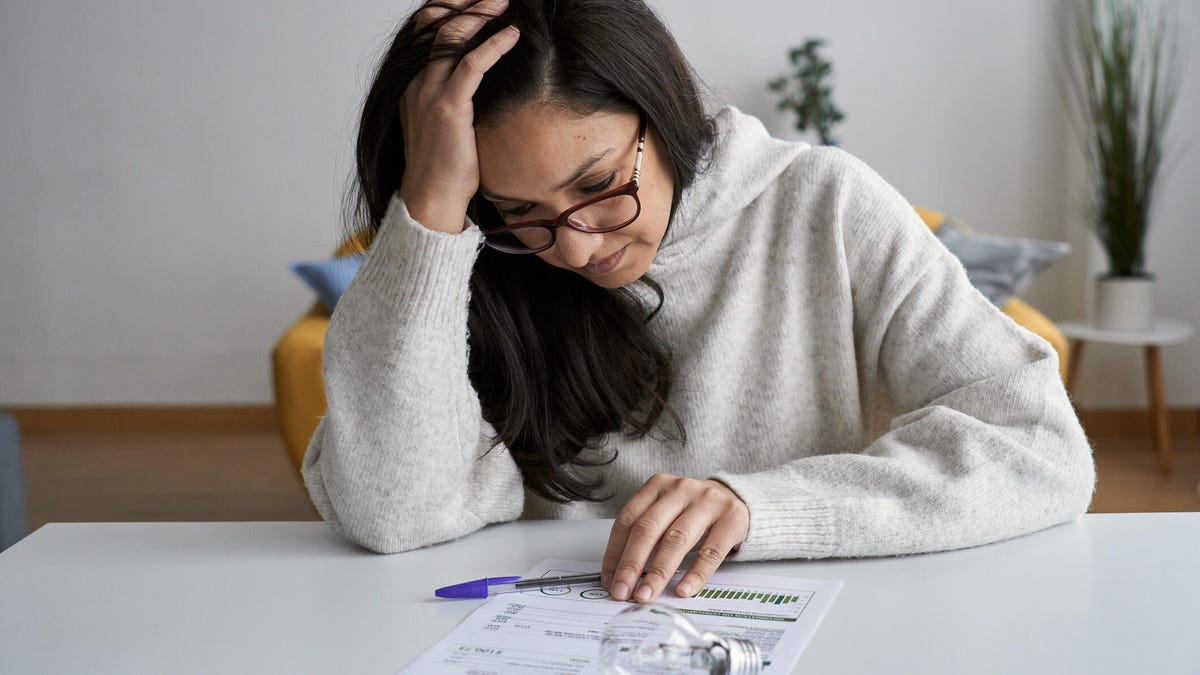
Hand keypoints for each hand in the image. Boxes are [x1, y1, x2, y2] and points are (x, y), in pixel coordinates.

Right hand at [398, 0, 519, 233]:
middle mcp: (415, 82)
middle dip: (463, 3)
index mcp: (412, 84)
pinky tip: (512, 35)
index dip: (447, 9)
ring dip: (480, 13)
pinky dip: (493, 45)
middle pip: (434, 23)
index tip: (473, 2)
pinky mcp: (449, 108)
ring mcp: (429, 93)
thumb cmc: (444, 167)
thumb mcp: (443, 124)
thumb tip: (476, 83)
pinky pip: (472, 64)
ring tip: (503, 1)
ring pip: (451, 36)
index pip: (424, 30)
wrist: (432, 198)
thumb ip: (452, 97)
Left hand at [601, 473, 749, 602]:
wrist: (738, 499)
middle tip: (622, 592)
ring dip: (658, 572)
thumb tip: (622, 576)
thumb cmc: (693, 512)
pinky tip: (684, 590)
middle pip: (648, 529)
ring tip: (647, 595)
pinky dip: (696, 574)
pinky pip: (711, 552)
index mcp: (657, 486)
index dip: (615, 553)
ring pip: (676, 540)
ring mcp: (707, 503)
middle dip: (632, 565)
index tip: (610, 580)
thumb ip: (646, 536)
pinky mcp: (731, 520)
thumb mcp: (667, 514)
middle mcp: (680, 490)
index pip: (628, 520)